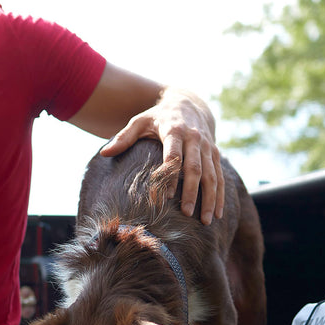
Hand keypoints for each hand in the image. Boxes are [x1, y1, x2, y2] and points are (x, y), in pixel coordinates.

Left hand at [100, 88, 223, 225]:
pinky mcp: (216, 153)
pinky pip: (220, 176)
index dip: (170, 176)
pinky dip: (219, 195)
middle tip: (188, 214)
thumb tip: (104, 153)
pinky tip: (218, 213)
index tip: (165, 197)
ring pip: (212, 175)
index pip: (174, 156)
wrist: (187, 104)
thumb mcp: (139, 121)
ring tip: (206, 221)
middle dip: (193, 192)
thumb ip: (124, 137)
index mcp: (174, 131)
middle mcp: (194, 138)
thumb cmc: (157, 117)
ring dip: (210, 198)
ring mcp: (208, 147)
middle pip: (195, 168)